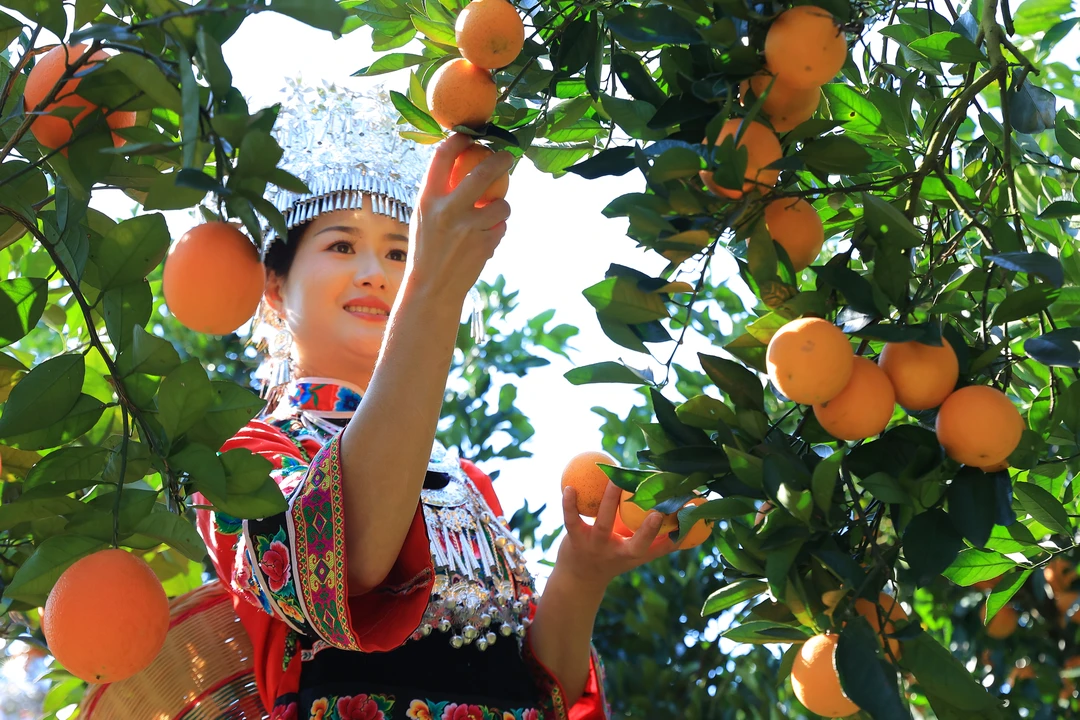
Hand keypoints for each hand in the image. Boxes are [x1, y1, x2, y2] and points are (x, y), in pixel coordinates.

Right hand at [405, 133, 513, 301]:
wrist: (433, 287)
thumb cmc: (427, 247)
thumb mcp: (423, 217)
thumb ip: (440, 193)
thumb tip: (464, 164)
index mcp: (427, 200)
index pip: (443, 157)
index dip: (459, 140)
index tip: (470, 135)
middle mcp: (448, 211)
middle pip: (482, 173)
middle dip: (500, 160)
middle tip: (507, 156)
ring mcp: (469, 228)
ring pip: (501, 204)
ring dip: (501, 207)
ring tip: (490, 215)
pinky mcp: (485, 244)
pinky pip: (501, 227)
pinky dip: (496, 230)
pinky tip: (484, 238)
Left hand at [556, 481, 678, 590]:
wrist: (579, 578)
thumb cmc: (613, 558)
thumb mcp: (636, 554)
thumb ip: (658, 541)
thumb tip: (688, 524)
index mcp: (636, 553)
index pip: (660, 549)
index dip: (674, 539)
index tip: (688, 525)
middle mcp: (618, 553)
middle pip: (636, 545)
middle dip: (648, 532)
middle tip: (659, 513)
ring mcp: (597, 547)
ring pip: (604, 524)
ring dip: (610, 501)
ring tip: (615, 480)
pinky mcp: (576, 540)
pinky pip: (572, 520)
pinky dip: (569, 504)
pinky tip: (569, 488)